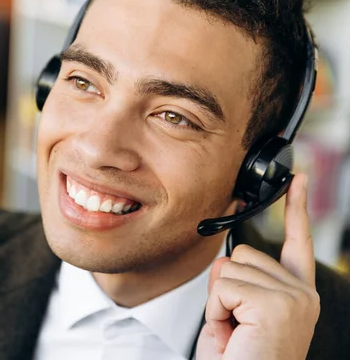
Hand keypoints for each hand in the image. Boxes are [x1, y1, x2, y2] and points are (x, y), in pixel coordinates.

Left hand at [196, 174, 319, 359]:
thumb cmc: (238, 359)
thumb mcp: (236, 314)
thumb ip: (240, 280)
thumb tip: (227, 260)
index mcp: (296, 294)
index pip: (297, 241)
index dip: (297, 208)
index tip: (299, 179)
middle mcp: (302, 295)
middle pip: (242, 254)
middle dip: (225, 288)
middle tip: (235, 323)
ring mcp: (293, 299)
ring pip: (230, 268)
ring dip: (220, 301)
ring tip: (236, 331)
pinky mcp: (277, 305)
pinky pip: (224, 286)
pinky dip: (217, 310)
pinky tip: (234, 333)